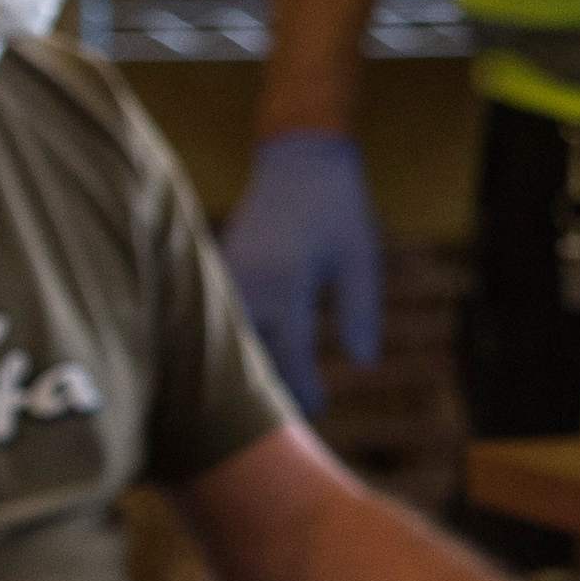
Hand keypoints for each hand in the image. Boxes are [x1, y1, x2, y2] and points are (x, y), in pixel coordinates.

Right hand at [224, 130, 381, 414]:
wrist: (299, 154)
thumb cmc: (337, 206)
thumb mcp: (361, 256)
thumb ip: (361, 311)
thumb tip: (362, 365)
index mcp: (286, 282)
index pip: (290, 352)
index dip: (302, 388)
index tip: (316, 413)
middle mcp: (248, 282)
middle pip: (248, 355)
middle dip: (265, 391)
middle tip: (284, 425)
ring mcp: (225, 274)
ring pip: (225, 338)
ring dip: (243, 369)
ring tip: (263, 402)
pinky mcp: (217, 267)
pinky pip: (217, 316)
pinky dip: (229, 342)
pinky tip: (244, 362)